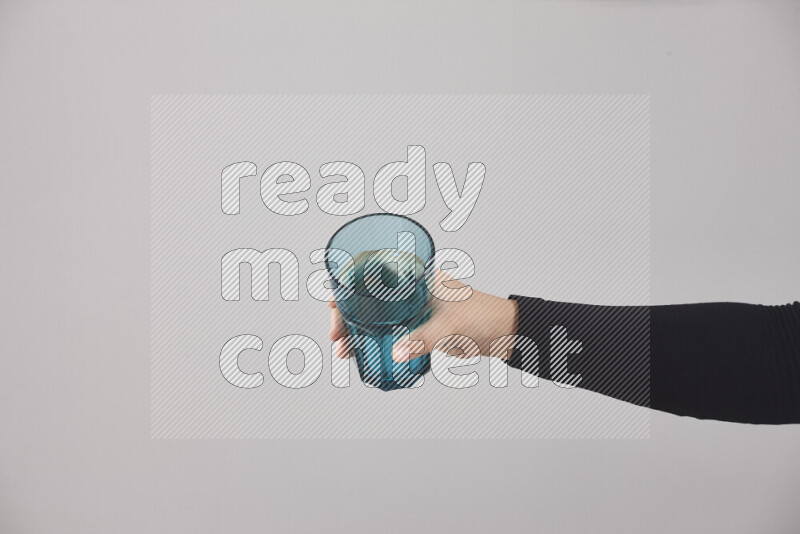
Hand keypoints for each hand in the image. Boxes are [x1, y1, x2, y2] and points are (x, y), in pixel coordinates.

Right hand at [328, 270, 518, 360]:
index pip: (372, 272)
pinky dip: (371, 340)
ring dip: (355, 330)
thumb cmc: (481, 316)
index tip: (334, 303)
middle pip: (366, 296)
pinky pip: (386, 330)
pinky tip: (360, 352)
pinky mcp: (416, 326)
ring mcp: (411, 307)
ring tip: (343, 350)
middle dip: (346, 315)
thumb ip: (421, 339)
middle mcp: (409, 288)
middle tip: (337, 336)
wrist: (502, 333)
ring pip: (373, 315)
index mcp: (415, 275)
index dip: (348, 286)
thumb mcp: (448, 326)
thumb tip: (395, 351)